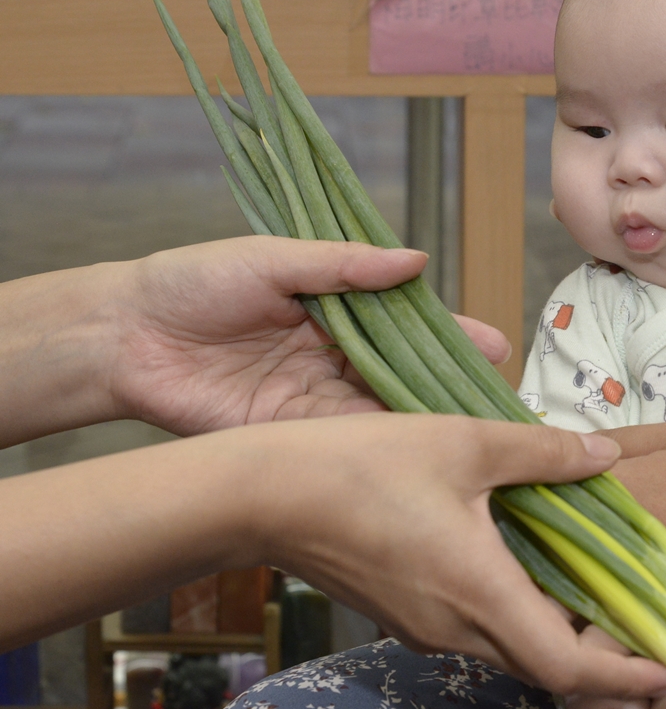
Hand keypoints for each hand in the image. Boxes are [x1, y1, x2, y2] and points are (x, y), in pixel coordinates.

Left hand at [109, 236, 508, 434]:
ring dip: (423, 421)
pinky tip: (418, 451)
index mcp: (332, 308)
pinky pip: (343, 439)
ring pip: (380, 411)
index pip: (405, 323)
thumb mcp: (272, 258)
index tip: (493, 345)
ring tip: (475, 431)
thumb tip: (415, 260)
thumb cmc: (190, 282)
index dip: (448, 335)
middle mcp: (331, 356)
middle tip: (499, 399)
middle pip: (403, 372)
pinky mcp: (288, 433)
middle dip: (450, 386)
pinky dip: (380, 445)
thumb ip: (343, 264)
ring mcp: (313, 398)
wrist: (123, 336)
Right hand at [255, 413, 665, 697]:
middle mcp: (457, 628)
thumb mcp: (463, 442)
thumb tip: (605, 455)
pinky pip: (479, 629)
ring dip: (561, 633)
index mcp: (481, 594)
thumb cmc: (362, 465)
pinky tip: (532, 566)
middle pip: (547, 666)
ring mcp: (426, 628)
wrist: (263, 495)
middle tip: (645, 621)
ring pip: (513, 649)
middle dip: (604, 657)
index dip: (625, 675)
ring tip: (600, 590)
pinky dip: (520, 613)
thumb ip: (543, 452)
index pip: (569, 668)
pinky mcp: (405, 615)